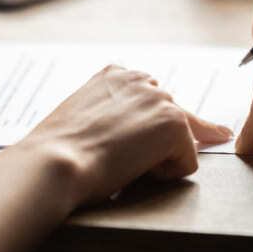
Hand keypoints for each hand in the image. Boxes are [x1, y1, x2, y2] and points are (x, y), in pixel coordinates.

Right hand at [14, 65, 231, 205]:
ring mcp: (162, 100)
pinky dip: (166, 176)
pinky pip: (188, 164)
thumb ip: (113, 111)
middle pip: (174, 118)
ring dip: (157, 160)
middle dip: (161, 143)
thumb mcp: (83, 117)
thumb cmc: (58, 152)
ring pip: (179, 142)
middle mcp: (143, 80)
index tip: (198, 132)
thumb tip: (140, 131)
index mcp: (117, 75)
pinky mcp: (175, 124)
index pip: (155, 99)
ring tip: (121, 163)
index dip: (158, 125)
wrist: (53, 164)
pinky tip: (134, 170)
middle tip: (126, 156)